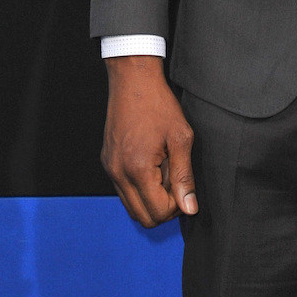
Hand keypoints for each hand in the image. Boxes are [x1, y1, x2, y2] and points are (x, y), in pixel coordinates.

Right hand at [102, 56, 196, 227]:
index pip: (158, 212)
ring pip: (131, 206)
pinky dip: (139, 188)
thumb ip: (184, 176)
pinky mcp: (107, 161)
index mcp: (137, 168)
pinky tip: (151, 165)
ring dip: (150, 199)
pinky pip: (123, 190)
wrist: (132, 79)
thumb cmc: (158, 103)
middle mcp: (119, 173)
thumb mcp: (180, 138)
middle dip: (163, 207)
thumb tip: (189, 208)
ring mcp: (110, 168)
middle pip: (143, 217)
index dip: (177, 205)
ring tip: (163, 171)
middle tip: (175, 182)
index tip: (183, 184)